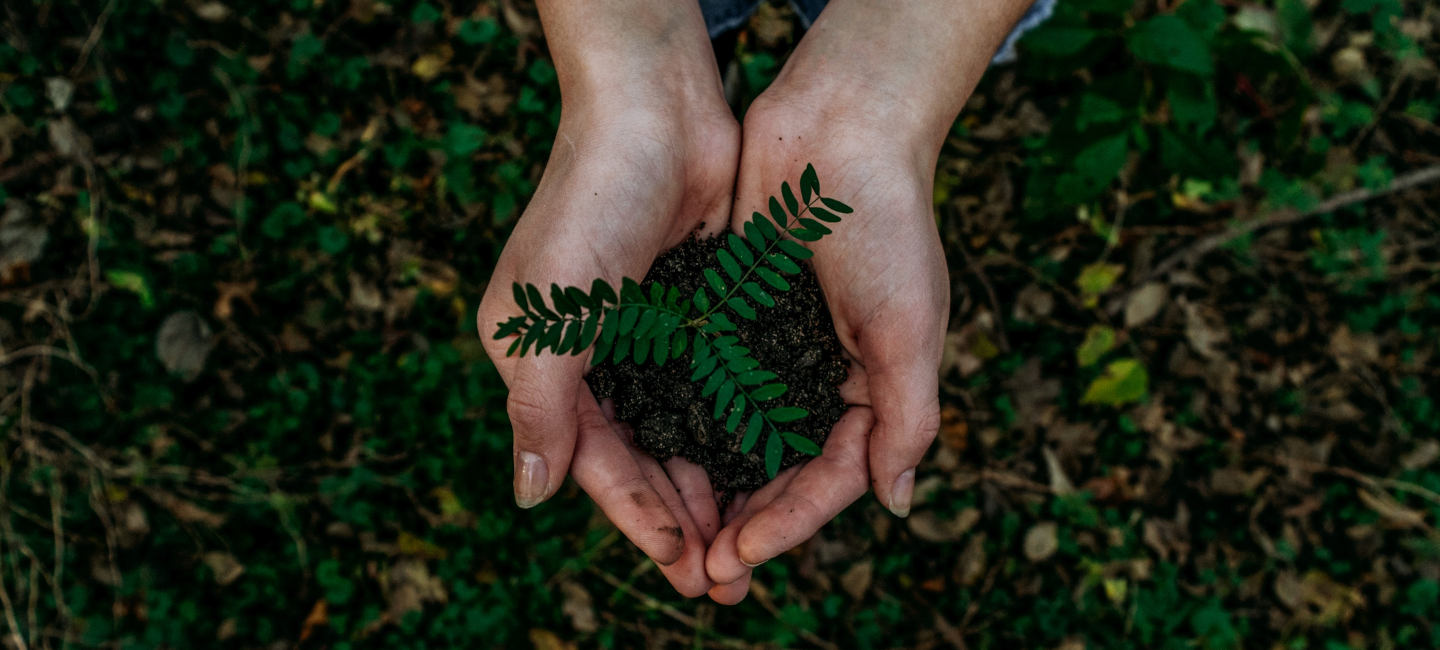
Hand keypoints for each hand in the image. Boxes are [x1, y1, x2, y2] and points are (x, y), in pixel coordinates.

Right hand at [476, 0, 737, 596]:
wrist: (655, 109)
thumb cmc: (589, 204)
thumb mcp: (549, 314)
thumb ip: (539, 407)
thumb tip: (528, 496)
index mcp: (542, 362)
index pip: (592, 461)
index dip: (636, 516)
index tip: (684, 564)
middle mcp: (592, 356)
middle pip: (640, 458)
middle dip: (680, 520)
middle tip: (725, 580)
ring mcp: (647, 335)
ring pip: (682, 432)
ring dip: (713, 488)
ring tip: (750, 543)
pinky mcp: (695, 311)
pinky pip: (716, 388)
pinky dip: (736, 431)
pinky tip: (768, 469)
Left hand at [700, 0, 1035, 602]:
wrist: (839, 127)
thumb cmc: (887, 225)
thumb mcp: (910, 328)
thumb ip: (906, 417)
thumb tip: (896, 503)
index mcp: (872, 388)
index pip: (830, 478)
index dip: (789, 523)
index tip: (741, 553)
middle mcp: (820, 377)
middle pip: (779, 471)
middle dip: (745, 523)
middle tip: (702, 572)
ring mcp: (774, 348)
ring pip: (736, 438)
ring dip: (709, 487)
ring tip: (673, 534)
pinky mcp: (731, 315)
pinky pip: (705, 383)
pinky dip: (685, 422)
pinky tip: (652, 454)